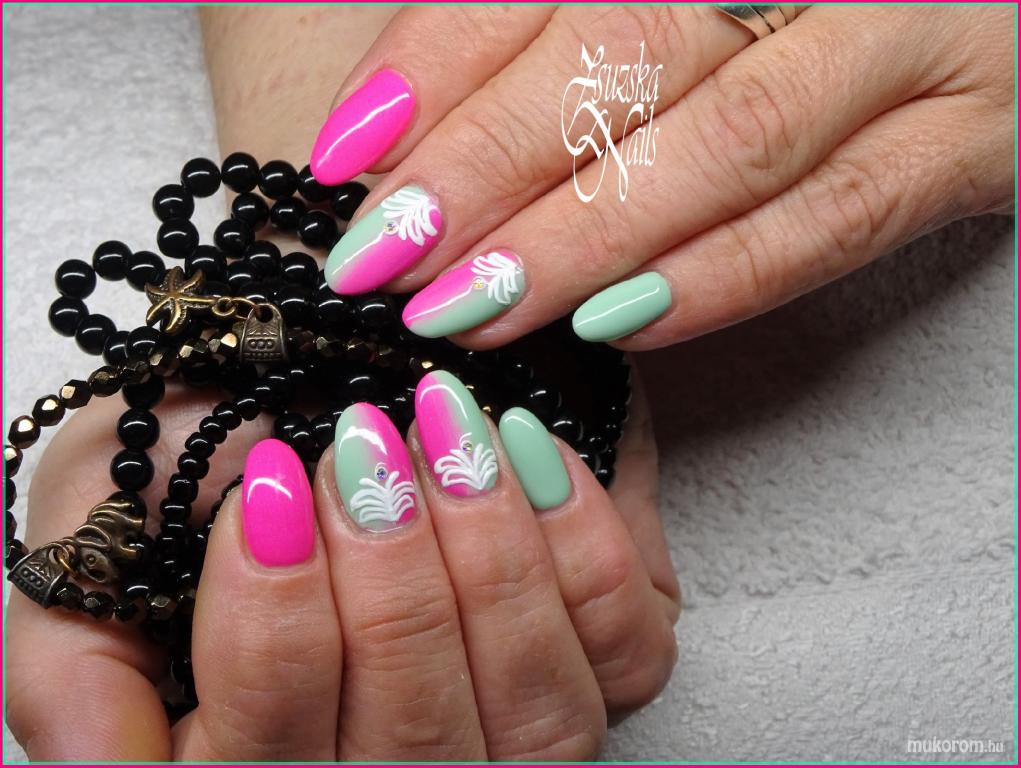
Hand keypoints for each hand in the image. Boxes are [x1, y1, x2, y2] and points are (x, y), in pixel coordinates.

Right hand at [5, 372, 678, 760]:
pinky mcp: (608, 656)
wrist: (308, 366)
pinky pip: (628, 646)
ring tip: (443, 432)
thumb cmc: (202, 459)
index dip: (276, 623)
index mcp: (270, 765)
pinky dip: (582, 544)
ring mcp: (520, 724)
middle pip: (418, 743)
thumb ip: (76, 681)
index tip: (273, 484)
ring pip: (538, 714)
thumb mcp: (92, 551)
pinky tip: (522, 447)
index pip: (273, 758)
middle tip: (361, 443)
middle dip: (392, 581)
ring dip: (490, 561)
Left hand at [309, 4, 1012, 346]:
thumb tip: (409, 132)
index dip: (431, 68)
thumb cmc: (794, 3)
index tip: (343, 158)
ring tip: (469, 310)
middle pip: (619, 60)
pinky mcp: (969, 145)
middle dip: (485, 168)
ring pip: (722, 148)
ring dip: (581, 240)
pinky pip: (836, 222)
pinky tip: (616, 326)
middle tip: (382, 259)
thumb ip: (557, 33)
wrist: (985, 0)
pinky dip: (719, 277)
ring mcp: (909, 45)